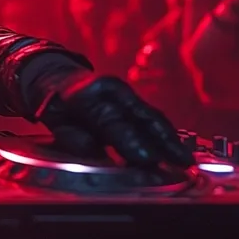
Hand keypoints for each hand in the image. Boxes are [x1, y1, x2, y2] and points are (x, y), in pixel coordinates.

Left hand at [31, 68, 193, 168]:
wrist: (54, 78)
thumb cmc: (54, 104)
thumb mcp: (54, 121)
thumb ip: (74, 137)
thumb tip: (95, 150)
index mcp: (84, 95)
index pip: (110, 120)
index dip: (130, 141)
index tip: (147, 159)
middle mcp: (107, 89)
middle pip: (138, 115)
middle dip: (161, 139)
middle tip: (180, 161)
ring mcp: (121, 90)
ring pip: (149, 114)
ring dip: (168, 137)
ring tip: (184, 158)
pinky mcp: (130, 96)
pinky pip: (150, 114)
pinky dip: (163, 131)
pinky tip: (174, 147)